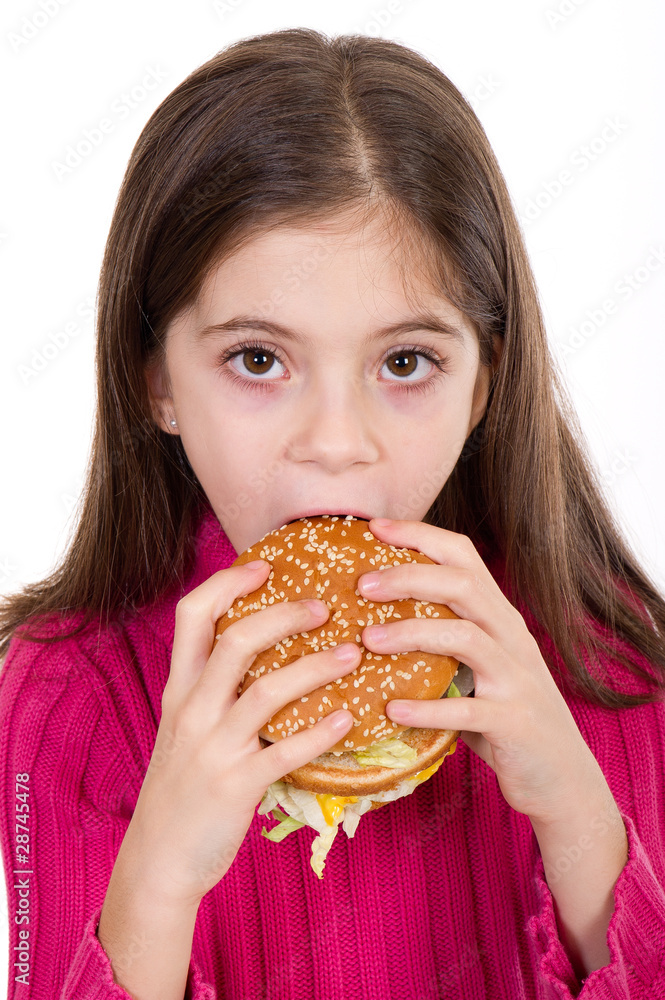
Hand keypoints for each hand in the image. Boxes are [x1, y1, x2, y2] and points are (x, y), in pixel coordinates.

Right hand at [121, 562, 355, 907]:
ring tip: (353, 655)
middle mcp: (192, 710)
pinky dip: (320, 732)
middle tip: (326, 607)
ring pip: (266, 691)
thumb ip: (212, 688)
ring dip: (315, 668)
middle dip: (284, 615)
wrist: (158, 859)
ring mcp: (212, 748)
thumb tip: (264, 651)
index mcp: (180, 688)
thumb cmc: (182, 785)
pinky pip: (285, 752)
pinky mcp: (235, 786)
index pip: (194, 615)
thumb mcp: (184, 728)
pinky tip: (349, 718)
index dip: (229, 583)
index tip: (265, 565)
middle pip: (236, 641)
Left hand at [357, 518, 612, 825]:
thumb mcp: (476, 669)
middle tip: (361, 584)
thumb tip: (366, 622)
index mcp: (499, 617)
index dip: (419, 535)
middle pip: (463, 586)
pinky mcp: (515, 723)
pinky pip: (469, 710)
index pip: (463, 556)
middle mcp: (511, 638)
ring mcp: (517, 679)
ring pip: (466, 637)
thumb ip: (439, 642)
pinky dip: (428, 709)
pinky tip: (392, 710)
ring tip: (368, 640)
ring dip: (412, 634)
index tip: (373, 527)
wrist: (562, 776)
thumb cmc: (504, 717)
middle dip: (409, 577)